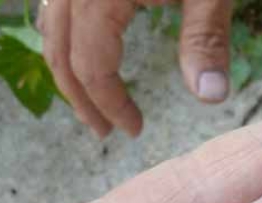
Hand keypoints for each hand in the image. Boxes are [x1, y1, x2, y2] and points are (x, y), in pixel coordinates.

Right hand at [39, 0, 232, 137]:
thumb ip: (206, 40)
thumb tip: (210, 96)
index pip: (91, 66)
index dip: (110, 104)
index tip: (136, 130)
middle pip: (59, 51)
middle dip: (80, 97)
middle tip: (104, 130)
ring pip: (51, 27)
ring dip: (67, 67)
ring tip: (92, 100)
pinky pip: (57, 6)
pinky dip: (67, 34)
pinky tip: (88, 48)